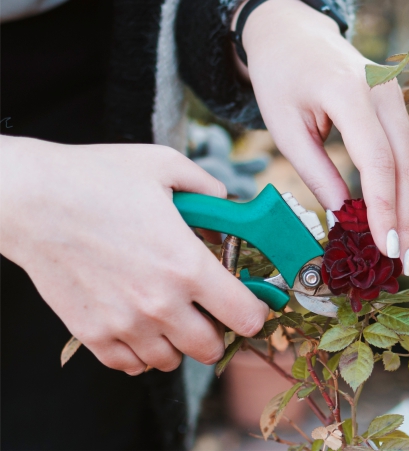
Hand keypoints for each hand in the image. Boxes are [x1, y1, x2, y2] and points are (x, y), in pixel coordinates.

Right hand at [0, 136, 268, 374]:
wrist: (29, 199)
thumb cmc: (95, 178)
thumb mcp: (165, 166)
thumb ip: (208, 188)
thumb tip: (228, 206)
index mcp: (186, 265)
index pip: (245, 315)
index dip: (255, 311)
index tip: (251, 303)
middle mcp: (160, 304)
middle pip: (211, 348)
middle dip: (219, 330)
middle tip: (210, 309)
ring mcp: (124, 324)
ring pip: (172, 360)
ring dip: (180, 342)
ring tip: (172, 313)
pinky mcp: (92, 334)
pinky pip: (131, 366)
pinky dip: (142, 352)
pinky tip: (140, 324)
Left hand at [235, 0, 408, 275]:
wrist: (292, 33)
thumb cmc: (280, 77)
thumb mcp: (285, 127)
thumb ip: (316, 173)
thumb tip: (345, 217)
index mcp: (348, 91)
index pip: (377, 160)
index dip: (384, 209)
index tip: (385, 249)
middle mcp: (383, 89)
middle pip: (408, 162)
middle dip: (407, 216)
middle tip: (405, 263)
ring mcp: (395, 92)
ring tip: (404, 248)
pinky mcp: (396, 102)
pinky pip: (408, 147)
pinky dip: (406, 184)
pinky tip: (400, 214)